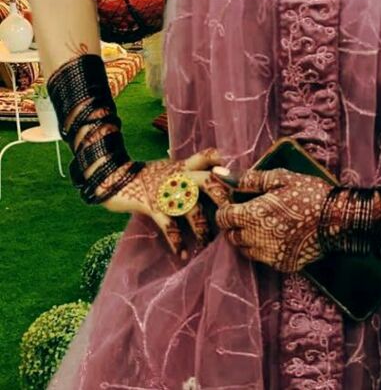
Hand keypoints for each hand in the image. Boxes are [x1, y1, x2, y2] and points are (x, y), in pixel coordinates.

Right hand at [100, 147, 234, 258]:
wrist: (112, 178)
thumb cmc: (143, 175)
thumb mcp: (168, 167)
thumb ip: (186, 171)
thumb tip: (210, 174)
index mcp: (183, 165)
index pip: (209, 156)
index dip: (225, 165)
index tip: (237, 179)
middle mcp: (179, 176)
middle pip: (209, 181)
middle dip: (223, 198)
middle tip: (231, 216)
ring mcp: (167, 191)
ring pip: (193, 209)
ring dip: (202, 229)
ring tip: (206, 243)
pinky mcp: (153, 206)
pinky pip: (170, 226)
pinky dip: (177, 242)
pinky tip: (183, 254)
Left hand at [214, 167, 333, 272]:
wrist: (337, 219)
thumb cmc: (309, 193)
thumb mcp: (280, 178)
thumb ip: (248, 178)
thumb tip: (219, 172)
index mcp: (252, 215)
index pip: (223, 218)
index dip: (225, 209)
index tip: (235, 202)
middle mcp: (256, 239)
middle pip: (231, 236)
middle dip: (234, 224)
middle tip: (249, 212)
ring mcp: (269, 255)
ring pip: (245, 249)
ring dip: (247, 237)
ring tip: (263, 224)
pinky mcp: (281, 264)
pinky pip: (262, 258)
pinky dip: (263, 248)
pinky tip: (277, 235)